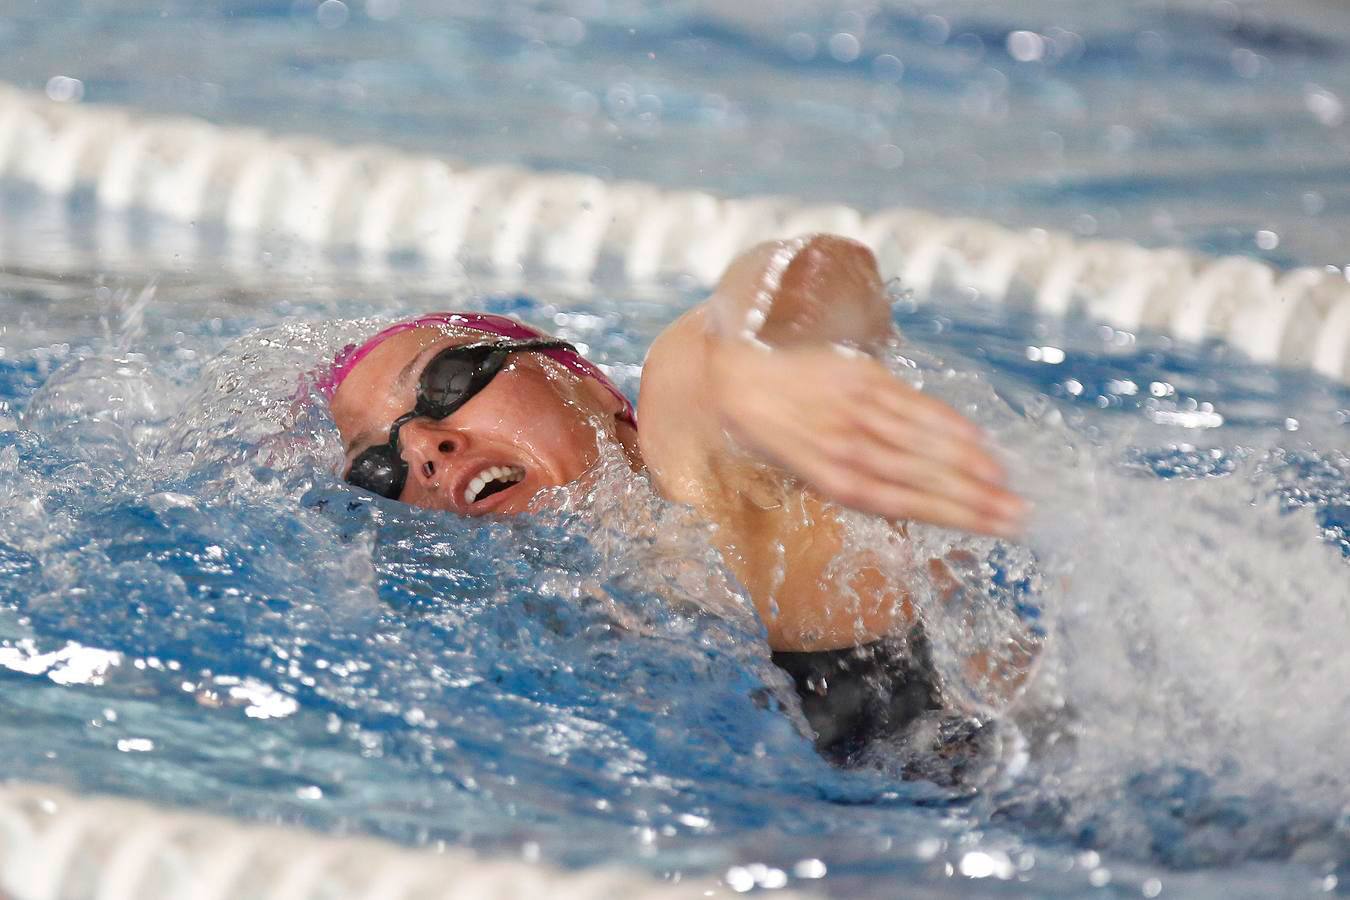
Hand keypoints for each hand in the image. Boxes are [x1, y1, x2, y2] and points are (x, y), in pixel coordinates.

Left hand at [710, 342, 1025, 537]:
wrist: (733, 377)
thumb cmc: (773, 432)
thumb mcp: (801, 470)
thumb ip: (855, 484)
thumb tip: (914, 503)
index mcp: (830, 479)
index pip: (904, 503)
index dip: (952, 516)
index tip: (994, 528)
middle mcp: (846, 447)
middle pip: (920, 477)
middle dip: (973, 498)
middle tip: (1019, 515)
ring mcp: (855, 410)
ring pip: (921, 442)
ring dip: (968, 464)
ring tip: (1007, 483)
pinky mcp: (860, 376)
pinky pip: (911, 403)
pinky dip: (946, 422)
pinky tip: (977, 439)